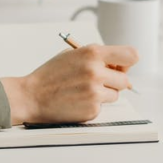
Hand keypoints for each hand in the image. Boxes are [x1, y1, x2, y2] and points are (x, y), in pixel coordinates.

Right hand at [0, 44, 138, 124]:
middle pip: (125, 80)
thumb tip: (119, 66)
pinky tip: (77, 100)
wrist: (31, 96)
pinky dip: (93, 104)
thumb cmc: (51, 74)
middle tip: (98, 81)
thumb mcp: (73, 54)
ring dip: (104, 93)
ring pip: (115, 94)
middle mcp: (96, 72)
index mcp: (92, 53)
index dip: (127, 62)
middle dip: (114, 81)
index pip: (131, 55)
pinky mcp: (92, 110)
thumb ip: (97, 56)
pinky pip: (103, 106)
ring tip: (83, 90)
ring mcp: (95, 92)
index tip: (120, 66)